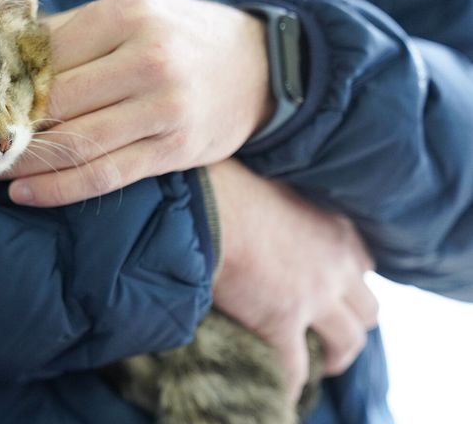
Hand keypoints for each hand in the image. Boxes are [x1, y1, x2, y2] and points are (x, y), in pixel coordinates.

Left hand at [6, 0, 273, 206]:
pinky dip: (59, 189)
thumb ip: (76, 31)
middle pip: (59, 101)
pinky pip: (104, 175)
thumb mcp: (136, 11)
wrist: (258, 66)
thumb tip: (11, 57)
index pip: (49, 56)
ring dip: (27, 163)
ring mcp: (164, 108)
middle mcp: (147, 59)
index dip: (12, 84)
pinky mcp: (173, 149)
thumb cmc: (181, 36)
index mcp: (128, 15)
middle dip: (15, 126)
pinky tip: (25, 194)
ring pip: (77, 143)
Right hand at [209, 160, 377, 399]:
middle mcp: (337, 266)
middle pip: (368, 311)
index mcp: (338, 231)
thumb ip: (291, 212)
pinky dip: (292, 382)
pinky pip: (297, 365)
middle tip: (332, 335)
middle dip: (353, 325)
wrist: (208, 204)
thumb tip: (270, 217)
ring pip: (350, 343)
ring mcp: (315, 296)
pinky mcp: (283, 320)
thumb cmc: (231, 188)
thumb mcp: (279, 192)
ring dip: (338, 357)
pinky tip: (282, 389)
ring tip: (320, 365)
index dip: (349, 284)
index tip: (333, 293)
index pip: (364, 266)